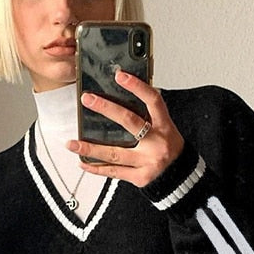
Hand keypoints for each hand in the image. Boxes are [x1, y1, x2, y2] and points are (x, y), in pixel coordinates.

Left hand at [66, 71, 183, 187]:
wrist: (181, 176)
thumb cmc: (169, 148)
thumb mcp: (165, 128)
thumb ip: (147, 116)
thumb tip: (120, 98)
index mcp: (165, 127)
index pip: (153, 101)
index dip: (137, 87)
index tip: (120, 76)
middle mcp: (157, 143)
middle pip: (129, 122)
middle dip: (106, 109)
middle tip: (87, 99)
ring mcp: (148, 162)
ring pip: (114, 154)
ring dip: (90, 149)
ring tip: (71, 143)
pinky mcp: (140, 177)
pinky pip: (114, 172)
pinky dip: (96, 168)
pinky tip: (83, 162)